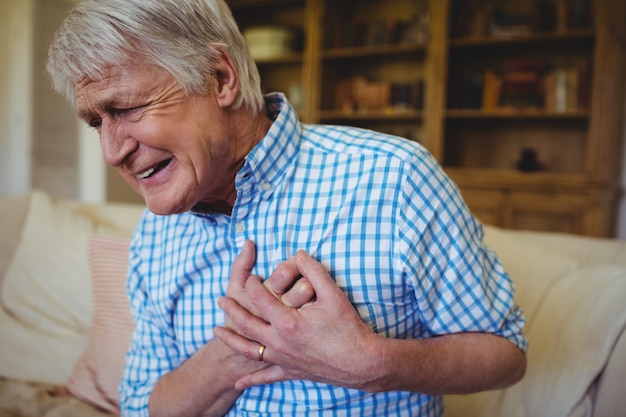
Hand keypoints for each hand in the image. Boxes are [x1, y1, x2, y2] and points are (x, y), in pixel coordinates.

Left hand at [214, 250, 382, 390]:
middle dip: (232, 310)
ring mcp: (283, 359)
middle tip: (221, 300)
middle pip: (247, 323)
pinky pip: (265, 376)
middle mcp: (280, 342)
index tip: (250, 277)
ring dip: (230, 340)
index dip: (253, 284)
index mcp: (287, 321)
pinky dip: (251, 379)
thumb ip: (314, 271)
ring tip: (215, 332)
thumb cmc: (348, 328)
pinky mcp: (290, 372)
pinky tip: (238, 382)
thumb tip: (299, 254)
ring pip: (248, 350)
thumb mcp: (333, 294)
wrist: (361, 362)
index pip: (260, 298)